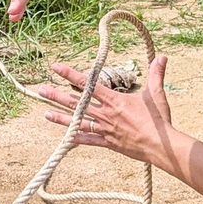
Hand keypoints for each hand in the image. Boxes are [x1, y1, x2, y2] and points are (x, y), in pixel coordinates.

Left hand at [39, 55, 177, 168]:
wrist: (161, 146)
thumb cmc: (159, 120)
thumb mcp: (156, 95)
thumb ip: (155, 75)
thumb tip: (161, 56)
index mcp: (114, 100)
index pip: (88, 83)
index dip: (70, 74)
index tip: (56, 67)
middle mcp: (105, 114)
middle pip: (76, 103)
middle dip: (57, 95)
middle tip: (41, 90)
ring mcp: (104, 129)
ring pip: (77, 122)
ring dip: (60, 117)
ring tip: (45, 113)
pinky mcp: (107, 143)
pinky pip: (88, 140)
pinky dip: (76, 138)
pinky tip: (65, 137)